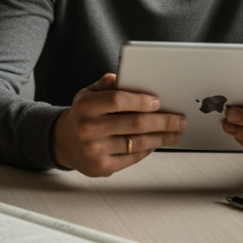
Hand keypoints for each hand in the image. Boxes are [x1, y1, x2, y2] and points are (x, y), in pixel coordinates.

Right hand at [51, 73, 186, 176]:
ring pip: (138, 142)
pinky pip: (133, 157)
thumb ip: (106, 84)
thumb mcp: (87, 94)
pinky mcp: (102, 166)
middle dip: (162, 121)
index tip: (158, 102)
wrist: (63, 142)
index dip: (140, 101)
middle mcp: (88, 128)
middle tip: (179, 119)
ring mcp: (95, 150)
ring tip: (175, 132)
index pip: (117, 100)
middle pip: (134, 124)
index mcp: (85, 106)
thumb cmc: (82, 115)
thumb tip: (125, 76)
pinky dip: (149, 149)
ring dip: (162, 138)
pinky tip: (158, 142)